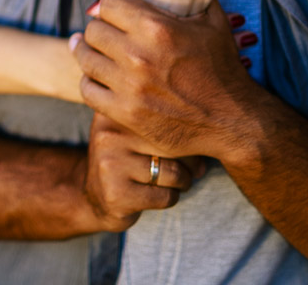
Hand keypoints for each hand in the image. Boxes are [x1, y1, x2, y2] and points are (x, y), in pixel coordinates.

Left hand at [74, 0, 257, 159]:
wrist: (232, 120)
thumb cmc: (223, 68)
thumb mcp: (213, 23)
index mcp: (157, 28)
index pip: (109, 5)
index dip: (112, 8)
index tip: (115, 15)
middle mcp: (138, 55)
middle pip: (94, 30)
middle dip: (100, 30)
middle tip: (104, 34)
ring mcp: (129, 87)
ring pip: (87, 59)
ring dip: (88, 53)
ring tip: (89, 50)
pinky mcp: (124, 112)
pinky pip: (88, 90)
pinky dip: (90, 82)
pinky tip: (96, 77)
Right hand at [81, 111, 206, 231]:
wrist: (95, 196)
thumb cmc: (131, 159)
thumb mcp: (138, 132)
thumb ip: (167, 123)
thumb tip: (211, 137)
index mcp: (116, 109)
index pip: (169, 115)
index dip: (189, 132)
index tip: (194, 141)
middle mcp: (109, 132)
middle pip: (173, 143)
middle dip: (190, 160)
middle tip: (191, 168)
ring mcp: (110, 162)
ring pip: (173, 172)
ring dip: (182, 182)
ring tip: (175, 181)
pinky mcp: (116, 193)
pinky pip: (165, 196)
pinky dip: (170, 198)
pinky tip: (157, 195)